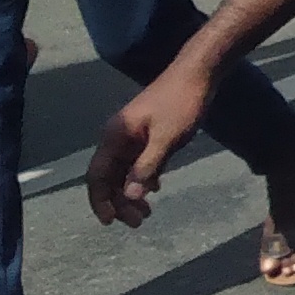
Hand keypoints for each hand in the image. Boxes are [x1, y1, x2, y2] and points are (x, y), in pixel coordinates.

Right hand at [88, 64, 213, 228]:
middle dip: (120, 201)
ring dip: (132, 192)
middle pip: (109, 177)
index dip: (100, 201)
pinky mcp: (147, 134)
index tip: (111, 222)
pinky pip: (138, 162)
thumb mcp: (167, 138)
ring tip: (147, 212)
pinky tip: (156, 187)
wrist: (198, 73)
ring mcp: (132, 135)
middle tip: (139, 221)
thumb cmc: (182, 102)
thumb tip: (130, 196)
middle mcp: (118, 137)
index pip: (96, 175)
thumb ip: (147, 166)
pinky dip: (144, 177)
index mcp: (115, 136)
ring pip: (124, 171)